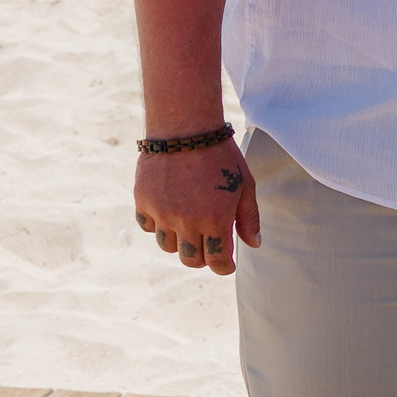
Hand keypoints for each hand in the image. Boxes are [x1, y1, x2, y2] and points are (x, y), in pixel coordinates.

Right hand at [134, 137, 260, 275]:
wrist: (185, 129)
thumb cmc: (221, 156)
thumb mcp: (245, 185)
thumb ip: (249, 218)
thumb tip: (254, 244)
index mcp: (215, 219)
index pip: (217, 261)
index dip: (224, 267)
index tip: (226, 264)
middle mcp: (186, 221)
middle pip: (190, 260)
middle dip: (203, 258)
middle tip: (209, 246)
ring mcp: (162, 213)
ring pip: (168, 246)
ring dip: (180, 241)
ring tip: (189, 225)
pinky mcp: (143, 202)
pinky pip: (149, 226)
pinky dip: (159, 224)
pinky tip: (169, 211)